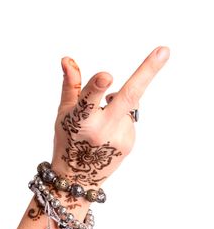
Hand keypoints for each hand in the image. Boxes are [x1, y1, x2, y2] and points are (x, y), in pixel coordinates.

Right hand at [52, 47, 169, 191]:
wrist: (78, 178)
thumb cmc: (68, 141)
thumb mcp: (64, 114)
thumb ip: (71, 86)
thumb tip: (68, 59)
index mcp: (80, 122)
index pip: (87, 101)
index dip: (96, 87)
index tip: (107, 77)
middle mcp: (102, 131)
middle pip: (127, 98)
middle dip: (147, 72)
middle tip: (164, 51)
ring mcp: (119, 138)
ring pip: (127, 106)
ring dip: (117, 106)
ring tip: (101, 128)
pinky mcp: (130, 143)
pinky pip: (129, 119)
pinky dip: (120, 119)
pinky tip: (109, 136)